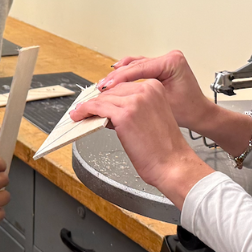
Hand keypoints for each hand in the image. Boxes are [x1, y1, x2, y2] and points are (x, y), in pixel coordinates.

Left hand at [71, 79, 212, 207]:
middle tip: (85, 108)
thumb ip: (133, 108)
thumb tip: (109, 109)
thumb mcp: (151, 117)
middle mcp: (145, 90)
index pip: (123, 86)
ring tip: (80, 113)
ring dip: (88, 106)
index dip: (108, 94)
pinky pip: (97, 108)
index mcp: (155, 87)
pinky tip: (79, 116)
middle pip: (112, 91)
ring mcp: (134, 101)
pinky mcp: (124, 114)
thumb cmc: (165, 148)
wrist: (173, 165)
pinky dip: (85, 111)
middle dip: (97, 101)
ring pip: (102, 99)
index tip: (97, 100)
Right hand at [98, 51, 214, 133]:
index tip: (105, 88)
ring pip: (135, 65)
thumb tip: (113, 101)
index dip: (119, 79)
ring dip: (119, 75)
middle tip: (101, 87)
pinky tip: (114, 79)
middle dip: (116, 78)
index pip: (139, 69)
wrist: (200, 114)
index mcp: (172, 62)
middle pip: (135, 65)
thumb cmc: (188, 111)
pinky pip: (139, 67)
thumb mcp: (160, 105)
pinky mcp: (160, 66)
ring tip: (105, 85)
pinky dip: (127, 74)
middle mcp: (168, 57)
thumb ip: (137, 99)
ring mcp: (164, 61)